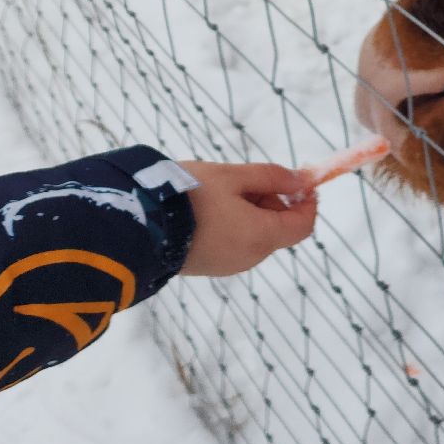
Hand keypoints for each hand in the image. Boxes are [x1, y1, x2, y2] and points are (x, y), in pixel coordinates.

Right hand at [176, 161, 317, 276]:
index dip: (307, 202)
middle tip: (245, 179)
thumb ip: (271, 177)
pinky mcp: (207, 266)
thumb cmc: (188, 196)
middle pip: (278, 228)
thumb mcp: (232, 176)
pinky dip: (232, 224)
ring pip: (254, 234)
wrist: (136, 226)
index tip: (299, 181)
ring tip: (219, 191)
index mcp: (261, 237)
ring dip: (250, 211)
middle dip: (271, 201)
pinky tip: (206, 208)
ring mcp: (227, 265)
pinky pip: (232, 243)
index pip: (303, 226)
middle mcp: (249, 258)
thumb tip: (302, 181)